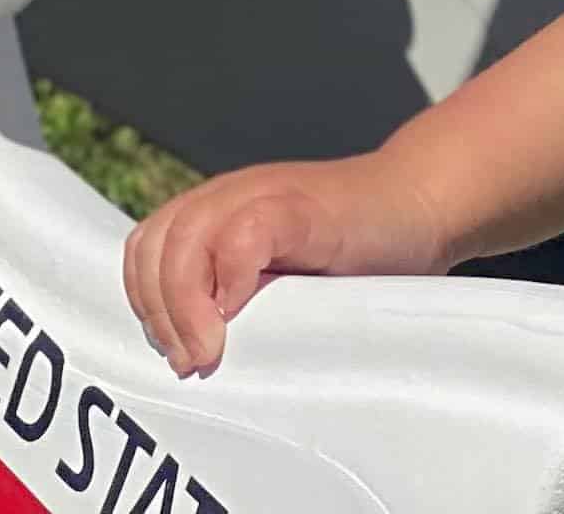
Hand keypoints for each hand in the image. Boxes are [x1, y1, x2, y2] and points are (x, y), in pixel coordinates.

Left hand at [119, 153, 454, 376]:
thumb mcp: (281, 286)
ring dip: (187, 303)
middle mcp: (230, 198)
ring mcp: (264, 195)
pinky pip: (244, 231)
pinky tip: (247, 308)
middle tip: (192, 362)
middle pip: (156, 245)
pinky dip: (232, 274)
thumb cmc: (355, 259)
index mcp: (217, 216)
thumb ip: (236, 309)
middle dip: (162, 314)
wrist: (418, 206)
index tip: (176, 357)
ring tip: (212, 348)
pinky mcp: (302, 207)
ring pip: (186, 237)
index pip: (144, 254)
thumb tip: (192, 367)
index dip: (147, 307)